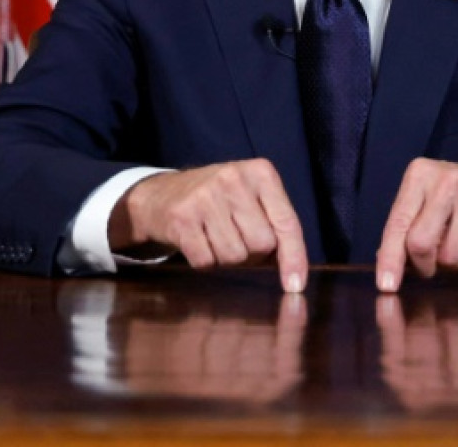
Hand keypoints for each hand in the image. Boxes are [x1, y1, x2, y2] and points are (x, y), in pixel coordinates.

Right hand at [108, 158, 308, 292]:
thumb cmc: (217, 201)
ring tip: (215, 237)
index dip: (294, 257)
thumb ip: (276, 227)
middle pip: (262, 244)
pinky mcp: (182, 218)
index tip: (296, 285)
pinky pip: (206, 262)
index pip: (287, 222)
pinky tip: (198, 241)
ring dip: (227, 258)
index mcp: (260, 172)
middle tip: (236, 238)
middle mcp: (234, 179)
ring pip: (235, 256)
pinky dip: (205, 261)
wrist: (160, 194)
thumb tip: (293, 275)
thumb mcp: (252, 199)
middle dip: (253, 253)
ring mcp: (205, 197)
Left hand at [375, 158, 457, 291]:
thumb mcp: (426, 197)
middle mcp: (446, 181)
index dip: (390, 258)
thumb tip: (386, 266)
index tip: (385, 285)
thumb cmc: (456, 197)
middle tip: (427, 264)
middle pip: (420, 243)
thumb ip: (404, 226)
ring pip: (448, 257)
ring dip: (450, 261)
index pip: (397, 223)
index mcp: (420, 174)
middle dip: (422, 263)